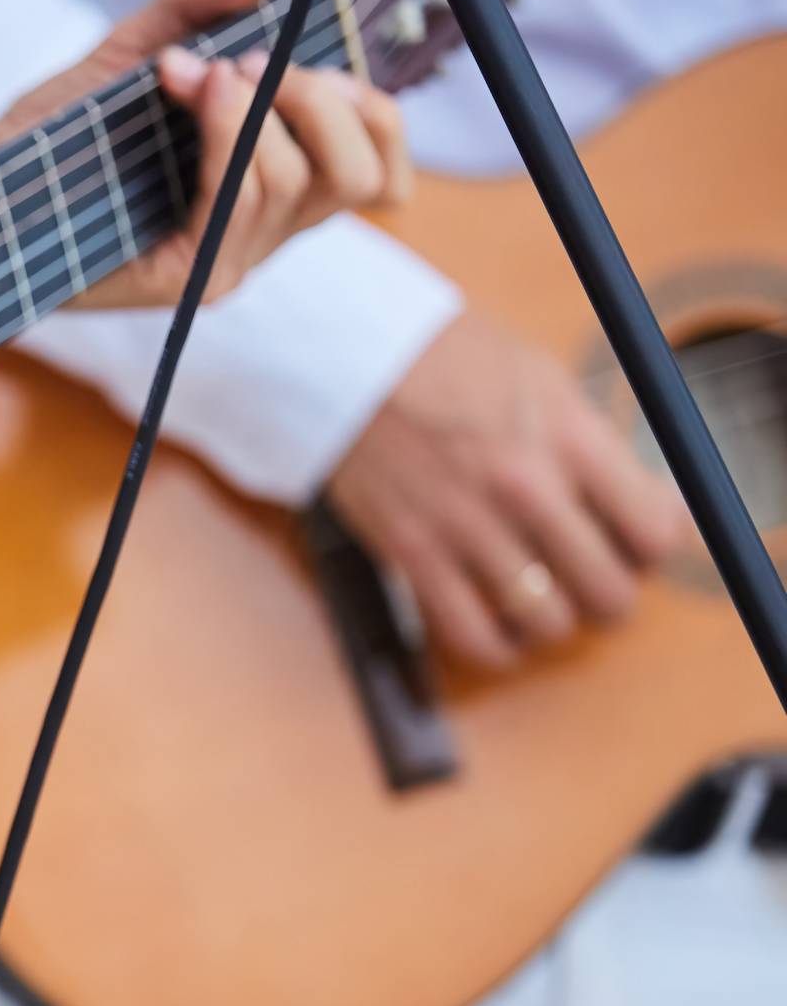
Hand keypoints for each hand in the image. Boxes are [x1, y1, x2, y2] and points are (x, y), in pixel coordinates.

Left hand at [0, 0, 411, 310]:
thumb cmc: (54, 136)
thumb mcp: (129, 51)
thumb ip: (194, 6)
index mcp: (272, 187)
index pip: (382, 163)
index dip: (364, 103)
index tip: (291, 58)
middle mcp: (261, 231)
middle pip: (360, 175)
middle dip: (318, 98)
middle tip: (242, 63)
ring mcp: (226, 261)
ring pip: (298, 183)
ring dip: (253, 108)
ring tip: (194, 73)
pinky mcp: (184, 279)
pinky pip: (236, 205)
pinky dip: (226, 134)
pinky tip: (192, 90)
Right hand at [325, 309, 689, 670]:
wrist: (352, 358)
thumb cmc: (451, 362)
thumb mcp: (545, 381)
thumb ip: (597, 450)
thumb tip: (654, 511)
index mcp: (568, 436)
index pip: (652, 531)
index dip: (652, 550)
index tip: (635, 547)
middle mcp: (524, 486)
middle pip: (608, 588)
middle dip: (611, 596)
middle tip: (595, 584)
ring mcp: (465, 525)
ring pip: (547, 621)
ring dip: (555, 623)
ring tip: (544, 605)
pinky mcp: (412, 553)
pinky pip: (472, 635)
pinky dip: (497, 648)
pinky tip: (500, 632)